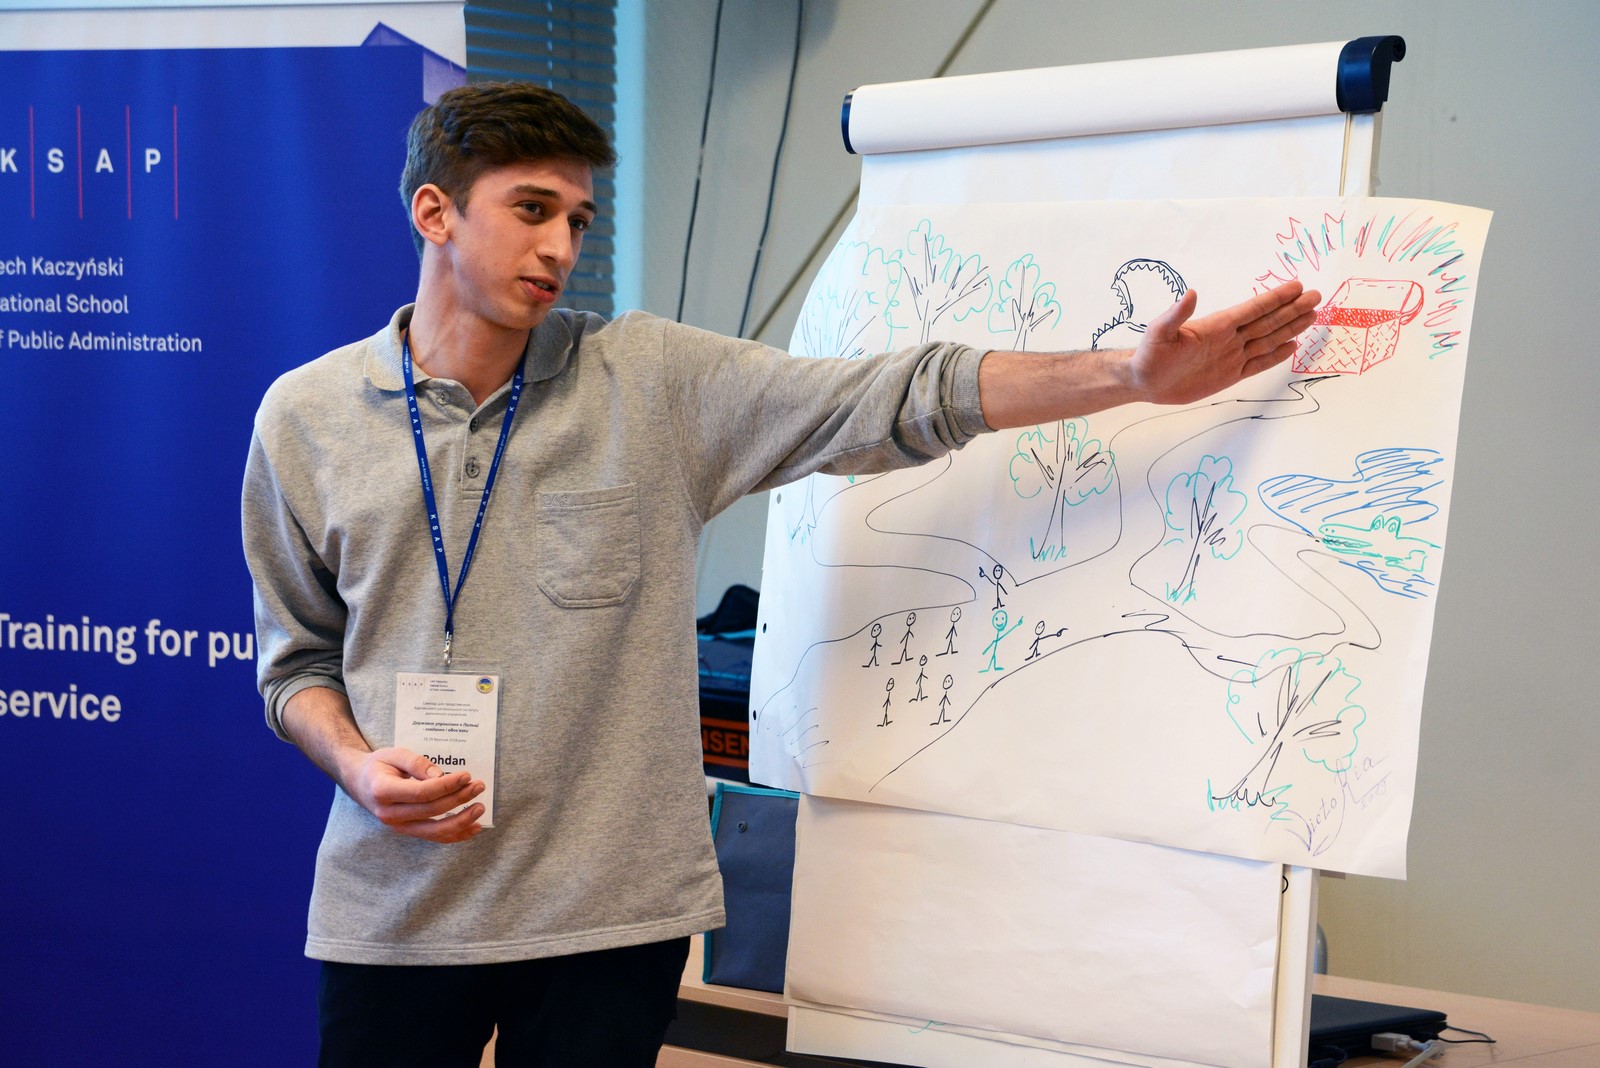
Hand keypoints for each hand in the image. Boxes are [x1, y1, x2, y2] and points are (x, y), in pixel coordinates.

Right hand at [343, 747, 486, 843]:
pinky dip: (456, 835)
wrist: (360, 783)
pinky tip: (474, 827)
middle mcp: (389, 814)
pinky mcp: (407, 831)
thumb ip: (416, 762)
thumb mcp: (394, 754)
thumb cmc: (378, 765)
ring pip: (434, 831)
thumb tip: (440, 776)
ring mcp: (398, 826)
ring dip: (461, 821)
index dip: (447, 785)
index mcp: (383, 791)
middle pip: (431, 810)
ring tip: (480, 808)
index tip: (466, 776)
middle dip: (458, 799)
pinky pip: (434, 837)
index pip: (421, 792)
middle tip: (478, 786)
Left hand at [1125, 281, 1320, 404]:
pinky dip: (1276, 355)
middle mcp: (1228, 338)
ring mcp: (1231, 356)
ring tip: (1312, 314)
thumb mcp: (1159, 333)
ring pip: (1268, 339)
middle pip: (1267, 321)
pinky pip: (1258, 364)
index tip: (1297, 286)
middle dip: (1292, 308)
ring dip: (1290, 327)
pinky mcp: (1229, 375)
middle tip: (1317, 295)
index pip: (1252, 309)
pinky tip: (1292, 346)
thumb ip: (1175, 315)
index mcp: (1216, 326)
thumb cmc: (1149, 355)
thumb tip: (1190, 294)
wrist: (1144, 382)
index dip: (1275, 298)